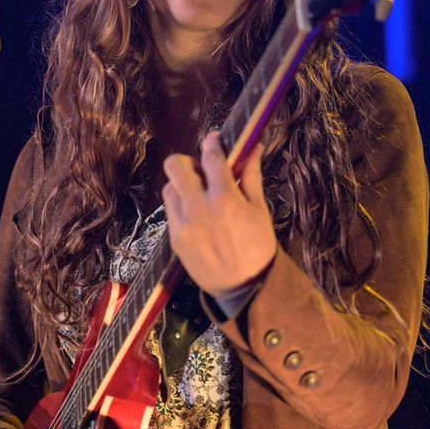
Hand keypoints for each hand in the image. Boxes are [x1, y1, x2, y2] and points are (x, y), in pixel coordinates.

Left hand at [161, 131, 276, 299]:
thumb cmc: (258, 248)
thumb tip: (254, 147)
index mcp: (225, 199)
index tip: (215, 140)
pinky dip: (182, 207)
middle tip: (202, 172)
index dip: (212, 143)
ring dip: (183, 185)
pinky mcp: (174, 239)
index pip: (211, 158)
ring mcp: (183, 224)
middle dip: (188, 162)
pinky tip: (197, 216)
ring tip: (199, 196)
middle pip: (174, 166)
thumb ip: (251, 177)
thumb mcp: (260, 211)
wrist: (244, 288)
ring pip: (169, 188)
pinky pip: (171, 211)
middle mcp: (199, 209)